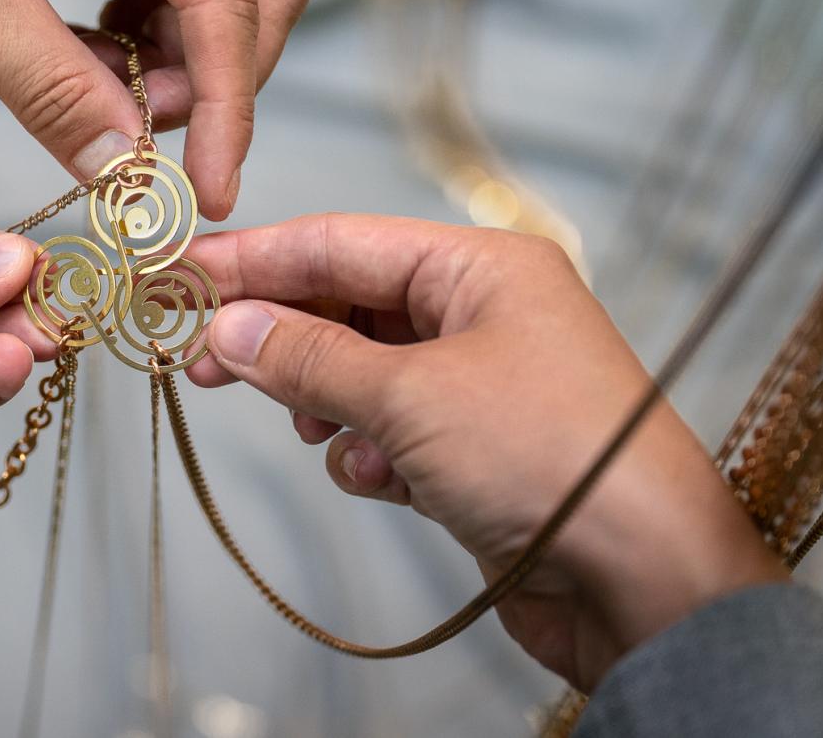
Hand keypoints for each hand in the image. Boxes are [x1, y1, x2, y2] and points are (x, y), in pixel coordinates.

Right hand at [185, 215, 785, 690]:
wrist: (644, 580)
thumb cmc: (548, 457)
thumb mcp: (409, 394)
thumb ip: (308, 356)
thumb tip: (227, 325)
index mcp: (478, 267)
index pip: (338, 243)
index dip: (251, 260)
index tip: (178, 276)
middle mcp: (480, 314)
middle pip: (347, 307)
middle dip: (282, 340)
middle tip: (202, 362)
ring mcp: (478, 384)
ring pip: (361, 375)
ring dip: (331, 406)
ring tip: (321, 432)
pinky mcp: (473, 452)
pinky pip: (389, 433)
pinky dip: (372, 455)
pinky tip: (386, 479)